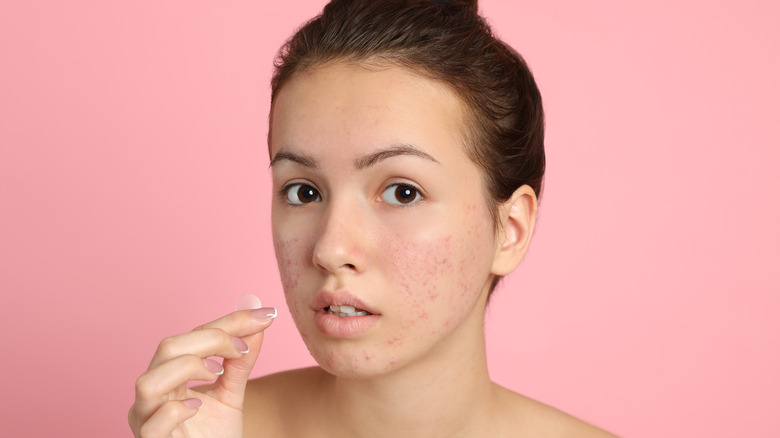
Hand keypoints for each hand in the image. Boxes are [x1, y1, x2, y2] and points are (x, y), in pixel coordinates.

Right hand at [128, 301, 276, 437]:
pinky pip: (153, 423)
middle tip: (243, 347)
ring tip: (217, 372)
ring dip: (188, 367)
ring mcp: (147, 419)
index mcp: (170, 375)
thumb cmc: (215, 436)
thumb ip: (240, 362)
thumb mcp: (232, 394)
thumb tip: (259, 323)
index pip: (194, 336)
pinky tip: (198, 406)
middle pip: (169, 348)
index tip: (265, 316)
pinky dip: (175, 410)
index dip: (230, 322)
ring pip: (149, 381)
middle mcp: (154, 394)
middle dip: (212, 339)